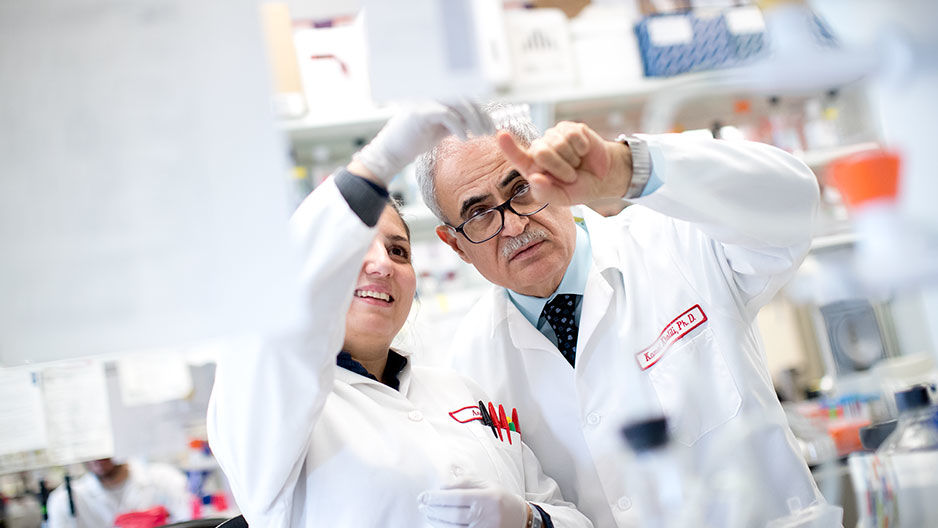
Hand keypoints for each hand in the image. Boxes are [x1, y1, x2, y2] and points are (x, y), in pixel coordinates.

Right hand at [352, 100, 493, 184]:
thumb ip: (458, 121)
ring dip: (474, 119)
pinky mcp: (420, 113)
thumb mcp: (442, 128)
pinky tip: (464, 138)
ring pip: (459, 103)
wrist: (391, 153)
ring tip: (479, 135)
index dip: (481, 110)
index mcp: (437, 95)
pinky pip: (446, 115)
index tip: (491, 127)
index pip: (466, 97)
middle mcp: (431, 94)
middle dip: (481, 115)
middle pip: (465, 98)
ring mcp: (424, 101)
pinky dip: (459, 126)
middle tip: (489, 132)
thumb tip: (481, 121)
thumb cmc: (415, 141)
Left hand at [418, 480, 529, 527]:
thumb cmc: (500, 498)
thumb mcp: (487, 484)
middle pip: (453, 514)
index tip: (424, 496)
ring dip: (437, 522)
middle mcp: (486, 516)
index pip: (457, 498)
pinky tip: (439, 525)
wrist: (520, 518)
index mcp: (487, 498)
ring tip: (428, 514)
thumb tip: (443, 485)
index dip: (437, 498)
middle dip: (434, 510)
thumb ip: (465, 482)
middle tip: (423, 505)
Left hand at [497, 121, 631, 205]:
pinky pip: (573, 136)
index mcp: (532, 168)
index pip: (516, 156)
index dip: (509, 146)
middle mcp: (539, 149)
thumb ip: (545, 193)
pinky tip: (583, 152)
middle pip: (541, 152)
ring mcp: (553, 136)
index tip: (502, 135)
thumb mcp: (561, 199)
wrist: (602, 177)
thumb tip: (534, 178)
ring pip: (558, 144)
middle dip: (559, 167)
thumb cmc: (577, 188)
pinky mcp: (569, 128)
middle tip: (569, 176)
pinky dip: (582, 148)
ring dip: (572, 160)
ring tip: (576, 164)